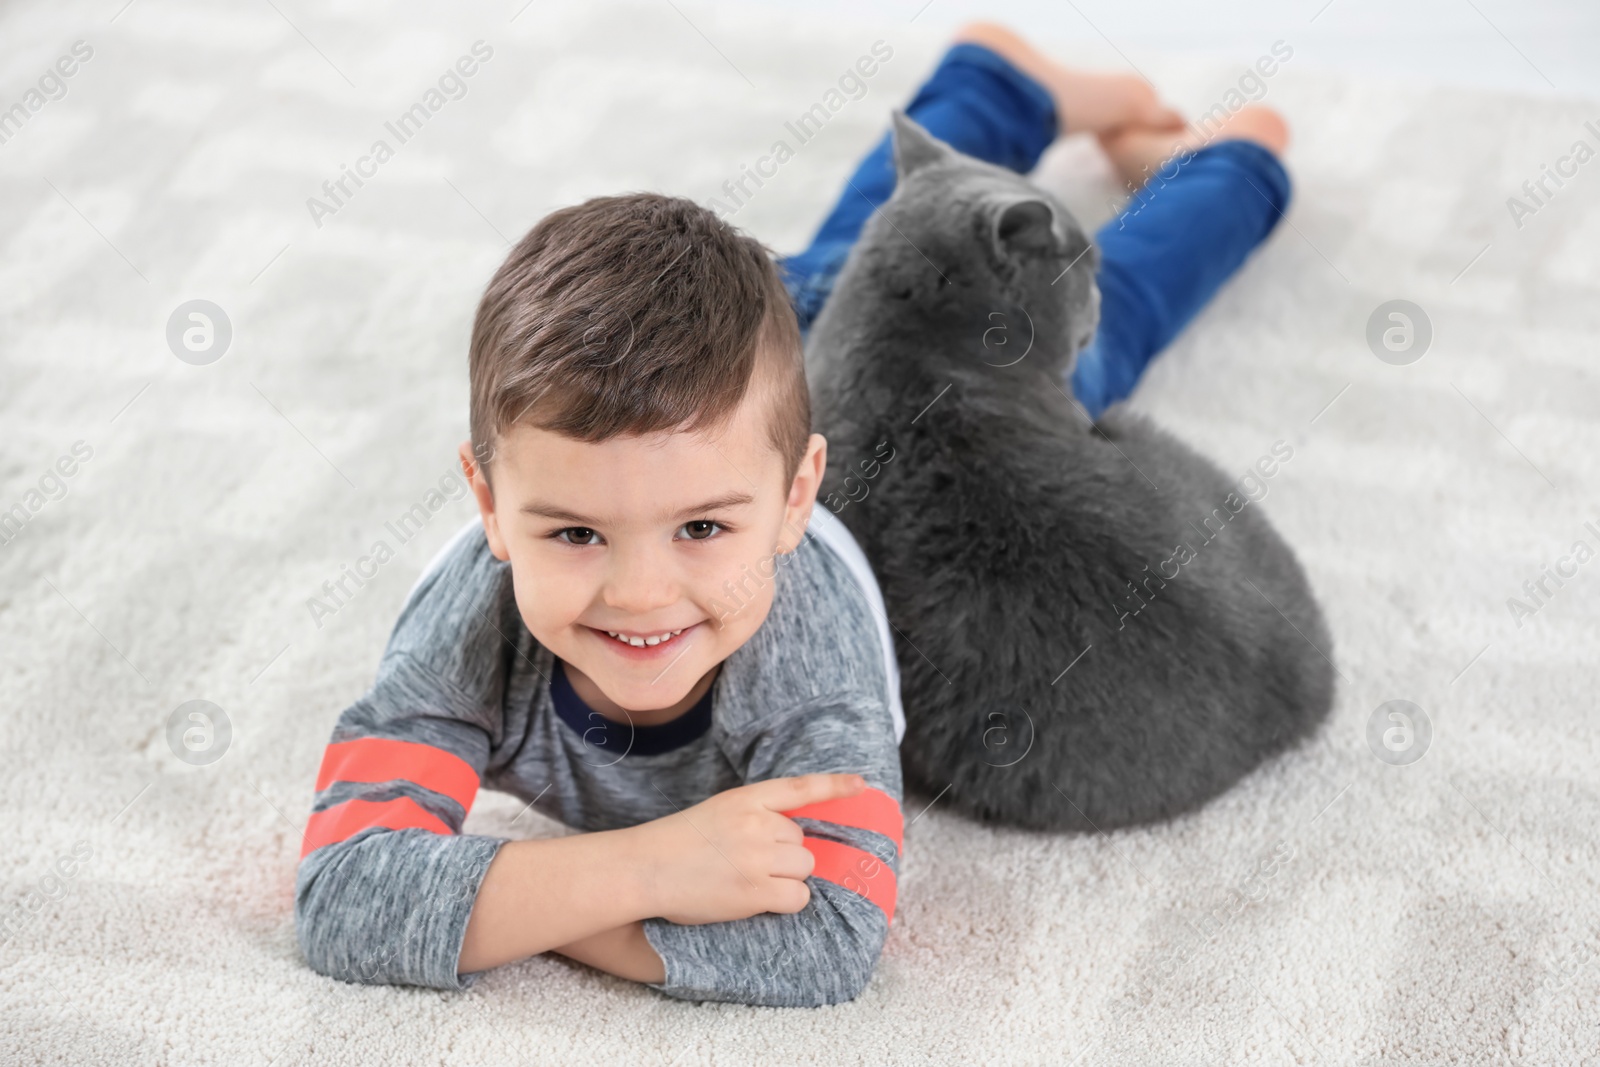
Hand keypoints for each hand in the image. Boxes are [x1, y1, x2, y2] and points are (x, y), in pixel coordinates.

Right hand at [630, 773, 866, 925]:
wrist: (644, 869)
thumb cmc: (677, 845)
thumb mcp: (718, 813)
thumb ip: (754, 817)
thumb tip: (794, 840)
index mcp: (745, 799)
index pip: (800, 788)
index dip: (835, 786)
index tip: (862, 785)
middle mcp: (757, 824)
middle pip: (803, 841)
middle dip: (785, 856)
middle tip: (748, 864)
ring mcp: (758, 857)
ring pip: (803, 868)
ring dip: (785, 879)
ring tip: (748, 881)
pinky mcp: (756, 891)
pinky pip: (797, 898)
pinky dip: (785, 902)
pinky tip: (756, 900)